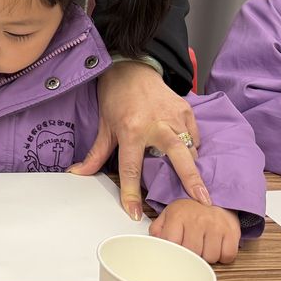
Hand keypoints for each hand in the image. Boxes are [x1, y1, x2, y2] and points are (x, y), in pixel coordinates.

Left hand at [68, 61, 209, 220]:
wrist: (131, 67)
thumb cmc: (115, 96)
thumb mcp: (103, 125)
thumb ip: (96, 153)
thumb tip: (78, 173)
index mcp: (131, 130)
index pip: (131, 168)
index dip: (131, 193)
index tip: (133, 213)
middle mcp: (156, 124)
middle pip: (178, 156)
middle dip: (191, 180)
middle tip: (202, 201)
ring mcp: (175, 117)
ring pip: (190, 148)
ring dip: (192, 167)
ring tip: (197, 186)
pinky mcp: (186, 110)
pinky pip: (194, 136)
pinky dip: (192, 147)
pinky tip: (187, 154)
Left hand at [150, 199, 240, 263]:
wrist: (215, 197)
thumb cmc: (190, 210)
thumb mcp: (169, 214)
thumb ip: (158, 229)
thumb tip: (156, 244)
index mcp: (178, 215)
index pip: (172, 243)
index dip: (173, 251)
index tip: (175, 251)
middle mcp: (197, 220)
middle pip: (192, 253)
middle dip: (191, 255)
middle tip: (191, 247)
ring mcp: (216, 226)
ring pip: (210, 257)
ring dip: (207, 256)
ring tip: (204, 245)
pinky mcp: (232, 231)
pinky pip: (228, 256)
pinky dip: (223, 257)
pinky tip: (217, 247)